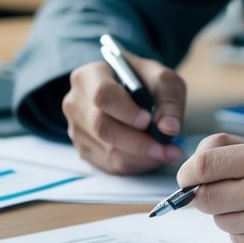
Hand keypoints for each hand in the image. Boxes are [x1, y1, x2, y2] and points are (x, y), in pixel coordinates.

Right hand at [62, 52, 185, 173]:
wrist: (127, 93)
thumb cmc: (142, 82)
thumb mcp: (162, 79)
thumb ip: (169, 100)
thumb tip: (168, 128)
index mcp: (88, 77)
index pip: (102, 95)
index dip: (126, 111)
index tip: (149, 121)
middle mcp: (74, 103)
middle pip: (102, 127)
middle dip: (138, 142)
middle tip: (168, 148)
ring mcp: (76, 128)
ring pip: (107, 151)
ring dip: (142, 157)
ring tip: (167, 151)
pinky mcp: (83, 149)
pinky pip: (110, 165)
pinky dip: (136, 165)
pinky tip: (152, 156)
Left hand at [177, 134, 243, 242]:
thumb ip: (231, 149)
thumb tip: (190, 170)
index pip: (203, 166)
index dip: (188, 172)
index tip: (188, 177)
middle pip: (203, 198)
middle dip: (207, 195)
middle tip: (226, 192)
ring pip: (220, 221)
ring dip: (232, 215)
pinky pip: (240, 242)